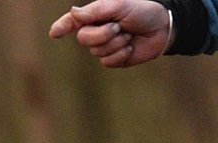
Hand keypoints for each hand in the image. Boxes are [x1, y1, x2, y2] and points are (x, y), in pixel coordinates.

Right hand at [49, 0, 172, 67]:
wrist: (163, 28)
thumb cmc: (142, 11)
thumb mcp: (120, 5)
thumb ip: (96, 10)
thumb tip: (73, 13)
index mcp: (95, 15)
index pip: (73, 22)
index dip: (62, 27)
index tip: (54, 33)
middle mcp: (96, 31)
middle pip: (84, 39)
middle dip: (102, 34)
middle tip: (119, 26)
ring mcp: (103, 46)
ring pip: (97, 51)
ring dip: (116, 43)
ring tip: (128, 35)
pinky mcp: (113, 59)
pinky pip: (107, 61)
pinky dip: (121, 54)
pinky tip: (130, 47)